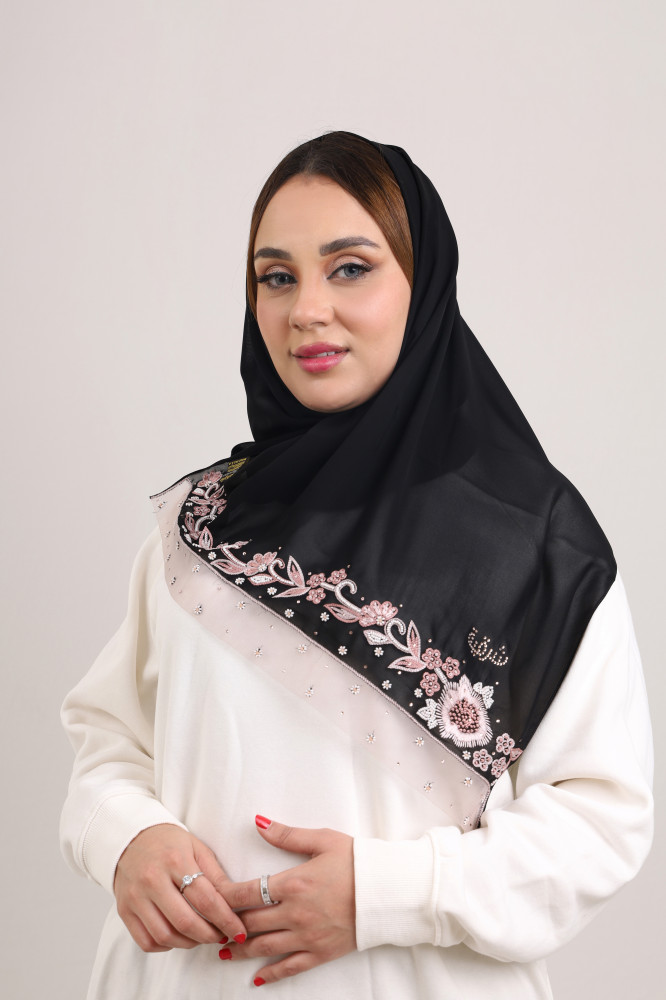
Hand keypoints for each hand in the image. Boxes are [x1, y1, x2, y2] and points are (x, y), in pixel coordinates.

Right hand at [114, 824, 246, 951]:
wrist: (131, 837)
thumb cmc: (169, 843)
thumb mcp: (197, 848)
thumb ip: (217, 876)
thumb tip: (238, 903)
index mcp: (175, 860)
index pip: (206, 900)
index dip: (226, 920)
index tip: (239, 931)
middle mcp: (152, 879)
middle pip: (185, 922)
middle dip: (210, 936)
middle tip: (222, 936)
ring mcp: (135, 897)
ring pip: (165, 936)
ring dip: (190, 943)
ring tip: (202, 936)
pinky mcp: (124, 911)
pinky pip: (146, 942)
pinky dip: (166, 946)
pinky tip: (178, 936)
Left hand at [220, 817, 355, 985]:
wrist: (390, 890)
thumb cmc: (357, 861)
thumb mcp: (323, 840)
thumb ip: (287, 834)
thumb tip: (258, 822)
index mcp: (294, 883)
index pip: (247, 892)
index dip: (223, 896)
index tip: (209, 896)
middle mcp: (296, 913)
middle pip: (250, 922)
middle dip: (227, 925)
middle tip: (210, 926)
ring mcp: (307, 936)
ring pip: (264, 947)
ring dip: (240, 950)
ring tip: (222, 951)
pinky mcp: (321, 952)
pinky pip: (290, 968)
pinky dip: (271, 974)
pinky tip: (256, 978)